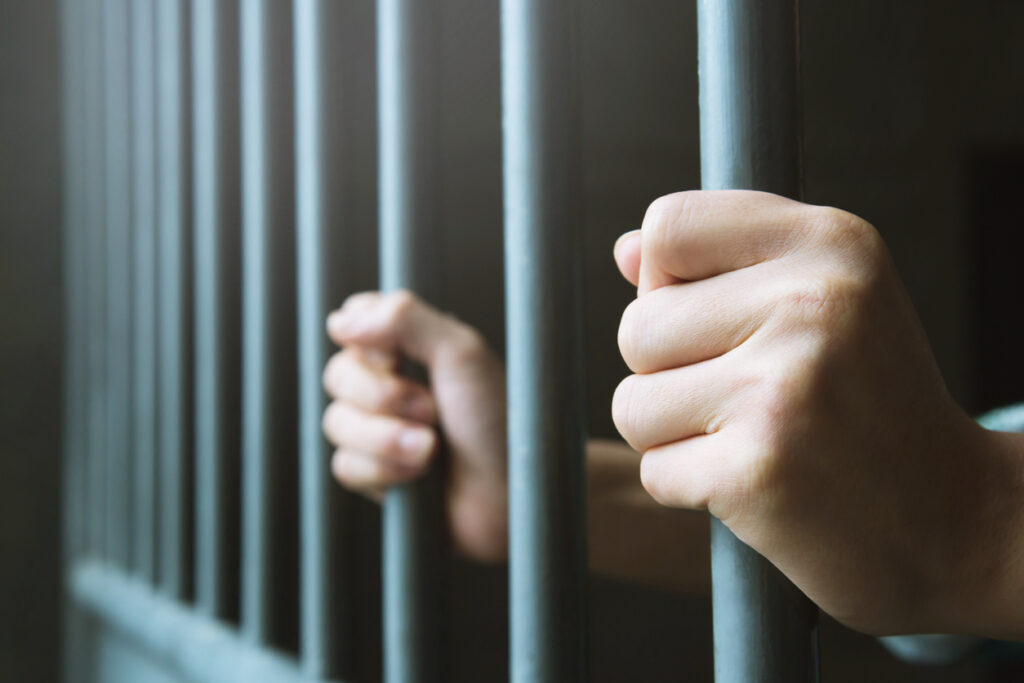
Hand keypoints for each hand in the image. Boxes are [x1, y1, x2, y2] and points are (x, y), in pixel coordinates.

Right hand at [322, 290, 507, 560]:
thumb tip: (340, 320)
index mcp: (412, 346)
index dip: (365, 340)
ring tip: (431, 448)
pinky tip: (419, 475)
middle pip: (338, 374)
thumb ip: (403, 319)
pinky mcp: (374, 473)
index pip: (353, 322)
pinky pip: (345, 464)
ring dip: (386, 437)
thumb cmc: (500, 421)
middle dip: (382, 396)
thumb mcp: (462, 354)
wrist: (511, 494)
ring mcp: (379, 430)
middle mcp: (390, 384)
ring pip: (336, 422)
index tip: (397, 355)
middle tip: (432, 409)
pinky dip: (384, 469)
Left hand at [612, 190, 1023, 636]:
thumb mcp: (828, 297)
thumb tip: (625, 251)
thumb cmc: (870, 399)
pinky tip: (756, 483)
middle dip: (669, 373)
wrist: (956, 520)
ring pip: (633, 403)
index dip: (666, 281)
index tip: (718, 320)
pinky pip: (654, 471)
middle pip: (638, 327)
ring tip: (750, 438)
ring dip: (673, 434)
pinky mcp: (757, 471)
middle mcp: (812, 305)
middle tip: (748, 397)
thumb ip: (723, 261)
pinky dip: (690, 486)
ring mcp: (784, 390)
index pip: (667, 227)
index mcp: (830, 243)